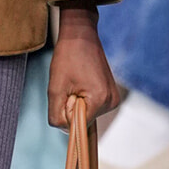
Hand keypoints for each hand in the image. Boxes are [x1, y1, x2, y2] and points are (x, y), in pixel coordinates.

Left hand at [48, 6, 121, 126]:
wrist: (80, 36)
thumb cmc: (67, 58)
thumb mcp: (54, 89)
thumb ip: (57, 116)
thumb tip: (65, 132)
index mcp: (100, 100)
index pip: (78, 125)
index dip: (67, 111)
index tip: (67, 91)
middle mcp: (112, 102)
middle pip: (84, 120)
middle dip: (72, 106)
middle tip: (71, 84)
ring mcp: (114, 98)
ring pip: (87, 114)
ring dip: (77, 102)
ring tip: (76, 81)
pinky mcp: (111, 95)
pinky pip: (92, 107)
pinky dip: (83, 99)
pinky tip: (82, 82)